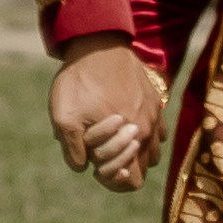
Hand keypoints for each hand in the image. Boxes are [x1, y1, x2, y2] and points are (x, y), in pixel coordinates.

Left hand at [50, 40, 167, 190]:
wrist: (97, 41)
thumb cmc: (79, 80)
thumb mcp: (64, 116)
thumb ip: (73, 149)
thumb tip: (83, 166)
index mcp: (130, 137)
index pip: (134, 181)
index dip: (114, 181)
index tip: (97, 166)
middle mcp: (148, 129)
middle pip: (143, 167)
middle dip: (122, 165)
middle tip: (100, 150)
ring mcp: (155, 113)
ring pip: (152, 150)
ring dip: (134, 151)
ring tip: (112, 138)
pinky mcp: (154, 99)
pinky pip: (158, 130)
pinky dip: (144, 133)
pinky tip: (126, 123)